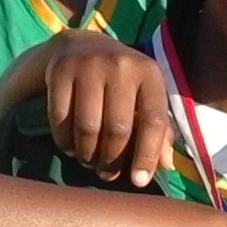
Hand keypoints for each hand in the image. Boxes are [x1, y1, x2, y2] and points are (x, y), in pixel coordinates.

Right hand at [39, 31, 172, 183]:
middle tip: (107, 173)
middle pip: (118, 128)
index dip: (147, 155)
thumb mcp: (146, 96)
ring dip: (87, 154)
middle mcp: (122, 65)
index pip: (153, 121)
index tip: (139, 181)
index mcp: (150, 73)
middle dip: (112, 159)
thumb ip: (160, 129)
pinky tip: (70, 147)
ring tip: (89, 161)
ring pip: (88, 127)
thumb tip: (166, 165)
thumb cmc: (123, 82)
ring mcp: (89, 65)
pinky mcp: (61, 70)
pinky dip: (65, 141)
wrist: (81, 45)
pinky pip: (61, 118)